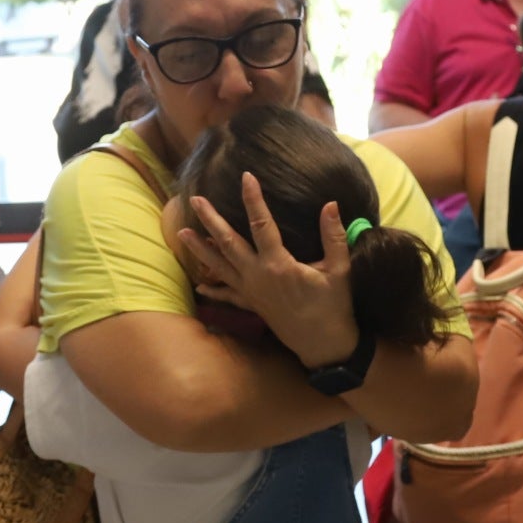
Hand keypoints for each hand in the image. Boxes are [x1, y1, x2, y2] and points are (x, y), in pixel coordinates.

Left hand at [181, 174, 359, 366]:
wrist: (324, 344)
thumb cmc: (334, 305)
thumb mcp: (339, 270)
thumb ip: (334, 236)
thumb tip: (331, 204)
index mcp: (278, 264)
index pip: (261, 224)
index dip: (253, 199)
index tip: (246, 177)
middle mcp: (258, 276)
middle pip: (228, 243)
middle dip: (211, 220)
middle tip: (196, 200)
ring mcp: (251, 292)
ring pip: (220, 267)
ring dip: (200, 249)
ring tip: (182, 233)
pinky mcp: (252, 305)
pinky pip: (227, 295)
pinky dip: (213, 290)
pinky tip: (199, 285)